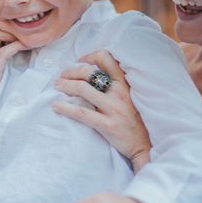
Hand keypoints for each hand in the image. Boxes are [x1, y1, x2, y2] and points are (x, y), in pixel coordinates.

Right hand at [0, 25, 27, 112]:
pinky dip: (17, 46)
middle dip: (10, 27)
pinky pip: (5, 51)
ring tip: (26, 40)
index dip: (7, 27)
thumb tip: (18, 51)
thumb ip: (2, 59)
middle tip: (24, 34)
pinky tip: (26, 47)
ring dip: (14, 34)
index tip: (21, 32)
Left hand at [52, 49, 151, 170]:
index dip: (89, 56)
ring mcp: (113, 108)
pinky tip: (56, 106)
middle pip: (89, 72)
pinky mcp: (107, 124)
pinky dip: (65, 108)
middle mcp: (119, 92)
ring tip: (56, 86)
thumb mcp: (130, 96)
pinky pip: (81, 113)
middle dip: (71, 71)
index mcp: (125, 83)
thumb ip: (116, 85)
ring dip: (65, 85)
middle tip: (61, 76)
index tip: (79, 61)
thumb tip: (93, 74)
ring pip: (82, 89)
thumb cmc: (135, 120)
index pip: (106, 58)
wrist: (144, 146)